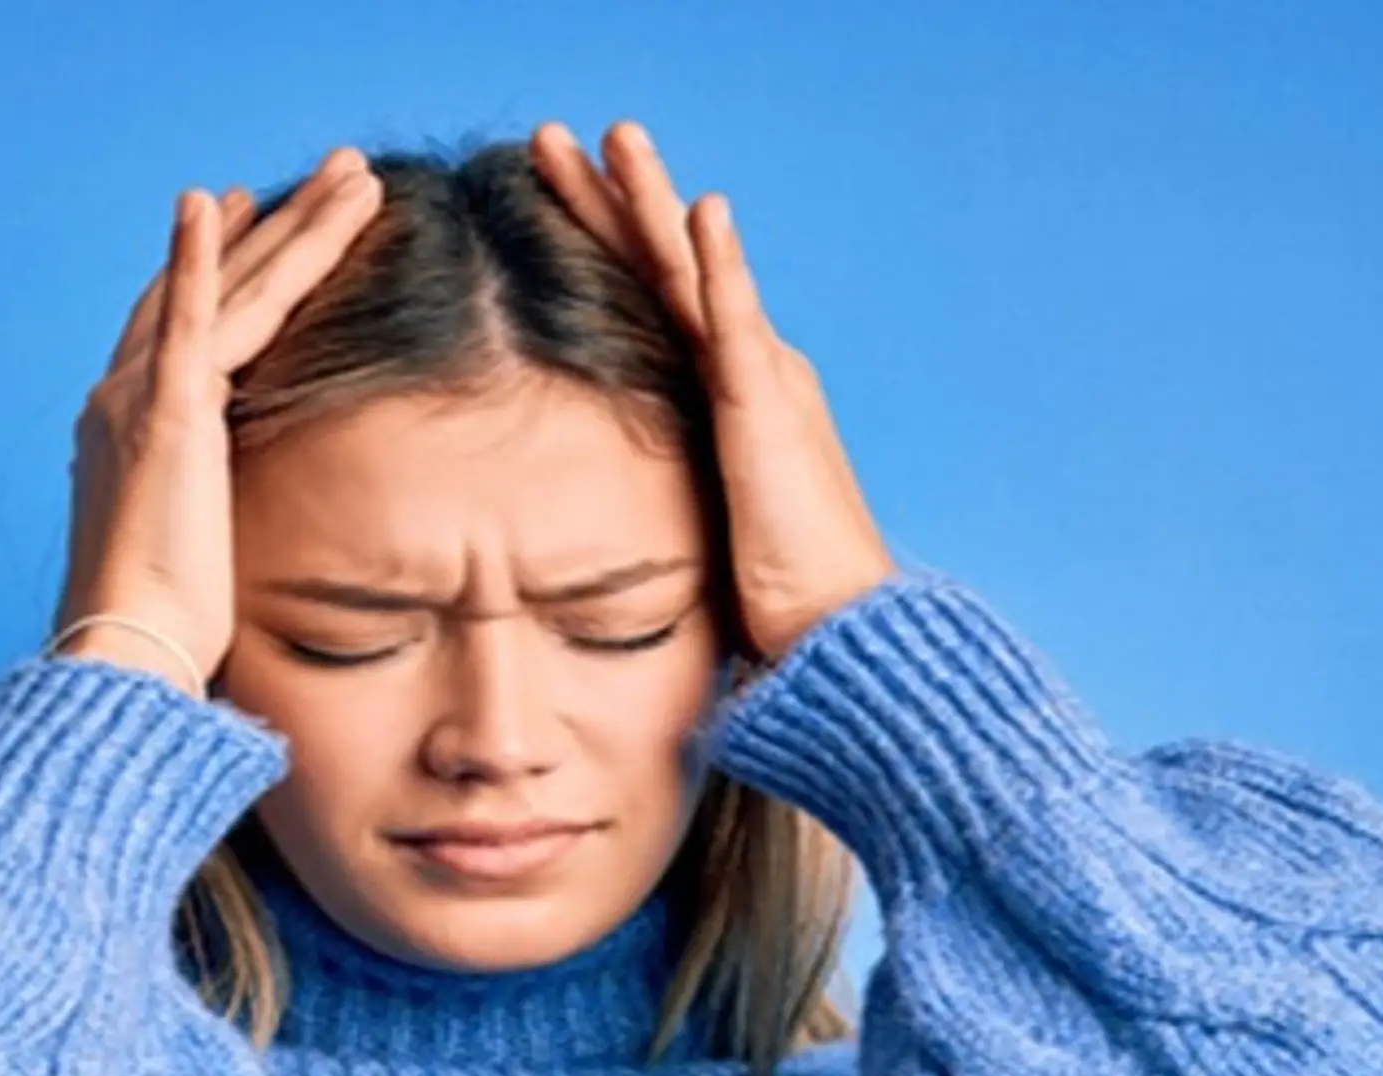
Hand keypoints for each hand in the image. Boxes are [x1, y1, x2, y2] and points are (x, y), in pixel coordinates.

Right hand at [54, 146, 388, 697]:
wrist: (127, 654)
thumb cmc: (165, 635)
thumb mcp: (203, 560)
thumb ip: (221, 521)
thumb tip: (249, 547)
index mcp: (136, 434)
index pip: (188, 327)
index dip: (221, 266)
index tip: (252, 218)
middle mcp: (126, 400)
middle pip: (217, 288)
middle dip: (277, 228)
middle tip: (334, 175)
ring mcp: (142, 400)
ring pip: (232, 288)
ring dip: (292, 225)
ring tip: (352, 172)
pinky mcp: (164, 414)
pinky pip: (188, 317)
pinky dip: (197, 255)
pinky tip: (210, 198)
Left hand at [530, 117, 896, 665]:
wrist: (836, 632)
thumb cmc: (772, 597)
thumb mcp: (694, 523)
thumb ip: (655, 490)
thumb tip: (583, 507)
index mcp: (723, 392)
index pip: (647, 298)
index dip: (598, 240)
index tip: (546, 191)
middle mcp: (745, 369)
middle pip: (659, 265)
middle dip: (609, 197)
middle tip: (554, 136)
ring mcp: (761, 381)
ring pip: (692, 271)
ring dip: (653, 199)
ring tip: (615, 136)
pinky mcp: (770, 411)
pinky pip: (739, 325)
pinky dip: (721, 265)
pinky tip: (702, 211)